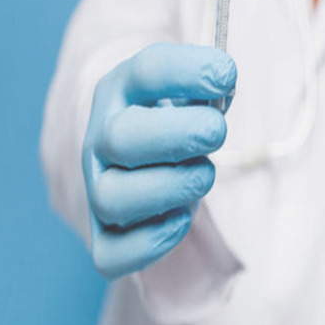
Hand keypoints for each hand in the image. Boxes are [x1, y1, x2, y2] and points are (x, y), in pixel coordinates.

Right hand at [82, 43, 235, 278]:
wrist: (145, 151)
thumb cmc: (177, 117)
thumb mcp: (191, 91)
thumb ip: (210, 86)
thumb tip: (224, 82)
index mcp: (123, 89)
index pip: (146, 72)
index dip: (187, 71)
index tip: (226, 74)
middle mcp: (102, 136)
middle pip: (120, 137)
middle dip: (177, 135)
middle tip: (217, 132)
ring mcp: (97, 185)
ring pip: (111, 198)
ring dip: (169, 188)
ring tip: (203, 175)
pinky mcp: (104, 233)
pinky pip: (111, 253)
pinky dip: (149, 243)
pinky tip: (181, 218)